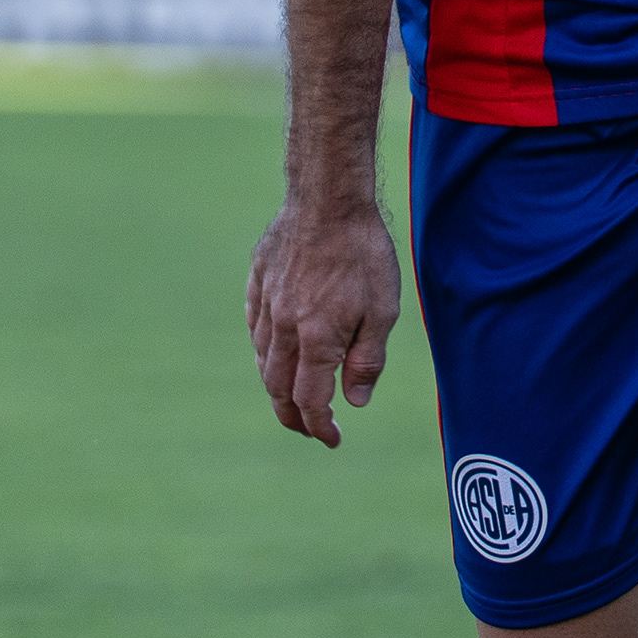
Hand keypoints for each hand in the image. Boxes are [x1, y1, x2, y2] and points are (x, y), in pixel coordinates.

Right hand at [246, 195, 399, 446]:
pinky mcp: (257, 281)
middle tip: (308, 429)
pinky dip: (264, 348)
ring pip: (263, 359)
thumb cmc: (363, 253)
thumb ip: (367, 361)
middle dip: (292, 417)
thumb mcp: (383, 310)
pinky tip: (274, 349)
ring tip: (293, 395)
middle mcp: (284, 328)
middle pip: (277, 388)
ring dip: (276, 385)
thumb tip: (353, 402)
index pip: (310, 401)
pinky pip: (254, 326)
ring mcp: (266, 304)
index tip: (332, 439)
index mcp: (316, 339)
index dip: (320, 427)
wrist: (327, 198)